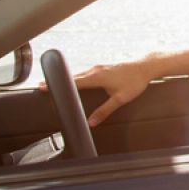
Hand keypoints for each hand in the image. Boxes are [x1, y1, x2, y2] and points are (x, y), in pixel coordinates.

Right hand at [40, 59, 154, 125]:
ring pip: (80, 74)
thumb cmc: (135, 82)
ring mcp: (100, 67)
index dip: (56, 85)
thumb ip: (104, 111)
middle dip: (59, 82)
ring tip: (57, 86)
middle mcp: (95, 70)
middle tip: (43, 87)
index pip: (71, 82)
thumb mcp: (120, 99)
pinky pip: (87, 73)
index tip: (41, 87)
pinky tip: (77, 83)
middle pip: (72, 77)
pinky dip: (78, 78)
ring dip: (68, 80)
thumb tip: (91, 122)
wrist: (147, 67)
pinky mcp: (104, 67)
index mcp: (96, 77)